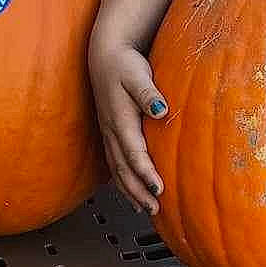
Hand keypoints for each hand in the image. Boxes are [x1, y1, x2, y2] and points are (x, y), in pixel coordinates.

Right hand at [91, 43, 165, 215]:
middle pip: (124, 168)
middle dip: (138, 191)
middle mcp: (111, 131)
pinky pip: (114, 164)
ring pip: (117, 170)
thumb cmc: (124, 64)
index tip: (159, 188)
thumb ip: (148, 93)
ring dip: (130, 191)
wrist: (104, 57)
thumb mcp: (138, 74)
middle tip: (155, 209)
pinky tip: (132, 193)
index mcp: (120, 119)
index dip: (146, 172)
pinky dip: (123, 182)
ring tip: (145, 209)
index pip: (134, 152)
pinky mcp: (109, 135)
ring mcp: (108, 134)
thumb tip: (160, 110)